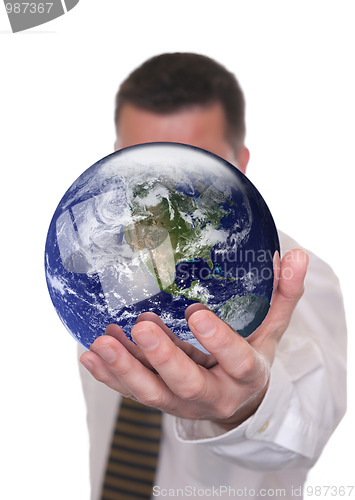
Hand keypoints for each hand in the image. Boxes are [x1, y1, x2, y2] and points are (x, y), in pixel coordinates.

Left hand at [80, 249, 307, 428]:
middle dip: (163, 357)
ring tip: (101, 342)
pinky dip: (109, 376)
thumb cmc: (252, 356)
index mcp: (246, 374)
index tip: (196, 313)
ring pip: (152, 393)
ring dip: (125, 369)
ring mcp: (182, 401)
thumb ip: (284, 294)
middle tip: (141, 326)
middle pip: (187, 383)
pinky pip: (132, 393)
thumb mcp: (272, 328)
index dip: (218, 340)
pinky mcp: (160, 400)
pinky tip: (89, 355)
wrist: (236, 399)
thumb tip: (296, 255)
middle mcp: (213, 393)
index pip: (236, 360)